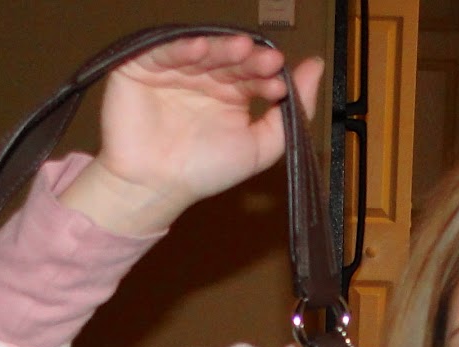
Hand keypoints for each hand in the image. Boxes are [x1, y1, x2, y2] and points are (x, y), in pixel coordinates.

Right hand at [60, 34, 323, 235]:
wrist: (155, 188)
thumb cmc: (204, 172)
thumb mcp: (259, 147)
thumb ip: (290, 113)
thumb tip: (316, 67)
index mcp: (231, 93)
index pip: (252, 73)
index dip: (267, 75)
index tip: (280, 85)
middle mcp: (204, 77)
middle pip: (229, 58)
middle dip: (249, 58)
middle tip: (266, 61)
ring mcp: (174, 69)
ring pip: (201, 49)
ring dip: (221, 48)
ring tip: (240, 49)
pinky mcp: (142, 66)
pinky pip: (163, 50)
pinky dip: (181, 47)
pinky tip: (200, 49)